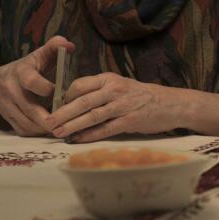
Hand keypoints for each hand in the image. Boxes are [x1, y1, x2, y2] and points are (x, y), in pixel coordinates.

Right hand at [0, 35, 74, 135]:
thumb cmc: (26, 68)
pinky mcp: (6, 118)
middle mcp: (10, 89)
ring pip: (27, 123)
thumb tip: (70, 45)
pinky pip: (22, 130)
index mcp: (21, 72)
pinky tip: (50, 129)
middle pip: (30, 109)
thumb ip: (54, 47)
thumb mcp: (38, 55)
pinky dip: (37, 133)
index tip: (63, 92)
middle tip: (69, 121)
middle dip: (50, 117)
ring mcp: (6, 106)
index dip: (47, 89)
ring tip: (63, 126)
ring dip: (46, 128)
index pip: (31, 81)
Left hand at [48, 73, 174, 142]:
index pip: (79, 85)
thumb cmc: (141, 96)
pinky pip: (105, 129)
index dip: (64, 97)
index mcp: (109, 79)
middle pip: (82, 101)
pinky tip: (78, 140)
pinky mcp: (130, 121)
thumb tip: (72, 104)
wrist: (171, 104)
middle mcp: (114, 90)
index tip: (52, 107)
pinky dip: (89, 135)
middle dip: (62, 113)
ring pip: (92, 116)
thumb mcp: (119, 86)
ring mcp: (123, 106)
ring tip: (58, 133)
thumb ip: (99, 92)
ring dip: (73, 125)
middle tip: (47, 122)